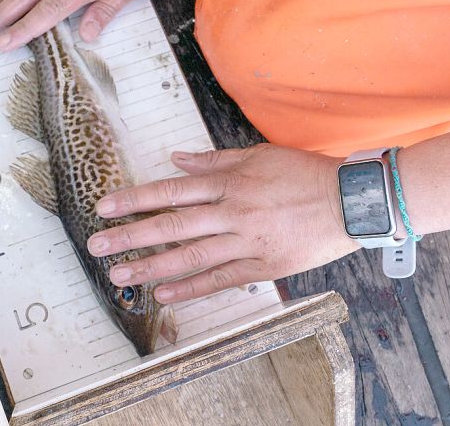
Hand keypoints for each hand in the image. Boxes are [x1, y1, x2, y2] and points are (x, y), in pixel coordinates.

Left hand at [87, 144, 360, 303]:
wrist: (352, 203)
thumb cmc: (304, 174)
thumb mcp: (259, 156)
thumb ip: (214, 162)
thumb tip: (176, 159)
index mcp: (230, 183)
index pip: (171, 191)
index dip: (135, 200)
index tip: (105, 207)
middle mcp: (233, 213)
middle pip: (173, 226)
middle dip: (131, 236)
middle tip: (97, 246)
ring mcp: (247, 243)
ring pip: (191, 257)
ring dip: (152, 266)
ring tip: (120, 274)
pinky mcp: (263, 267)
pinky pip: (220, 280)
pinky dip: (191, 289)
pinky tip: (164, 294)